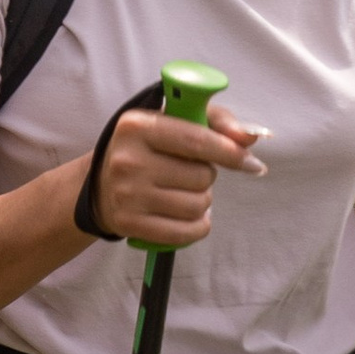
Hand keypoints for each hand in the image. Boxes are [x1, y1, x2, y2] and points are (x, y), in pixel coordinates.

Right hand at [87, 98, 266, 251]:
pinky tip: (190, 216)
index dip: (230, 153)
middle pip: (201, 177)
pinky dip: (198, 226)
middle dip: (207, 176)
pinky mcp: (129, 224)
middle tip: (189, 173)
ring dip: (203, 201)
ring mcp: (127, 195)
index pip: (196, 140)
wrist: (102, 184)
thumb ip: (217, 121)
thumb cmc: (150, 148)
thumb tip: (250, 137)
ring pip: (197, 206)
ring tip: (185, 192)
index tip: (252, 164)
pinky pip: (185, 233)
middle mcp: (128, 160)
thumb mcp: (175, 121)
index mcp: (137, 126)